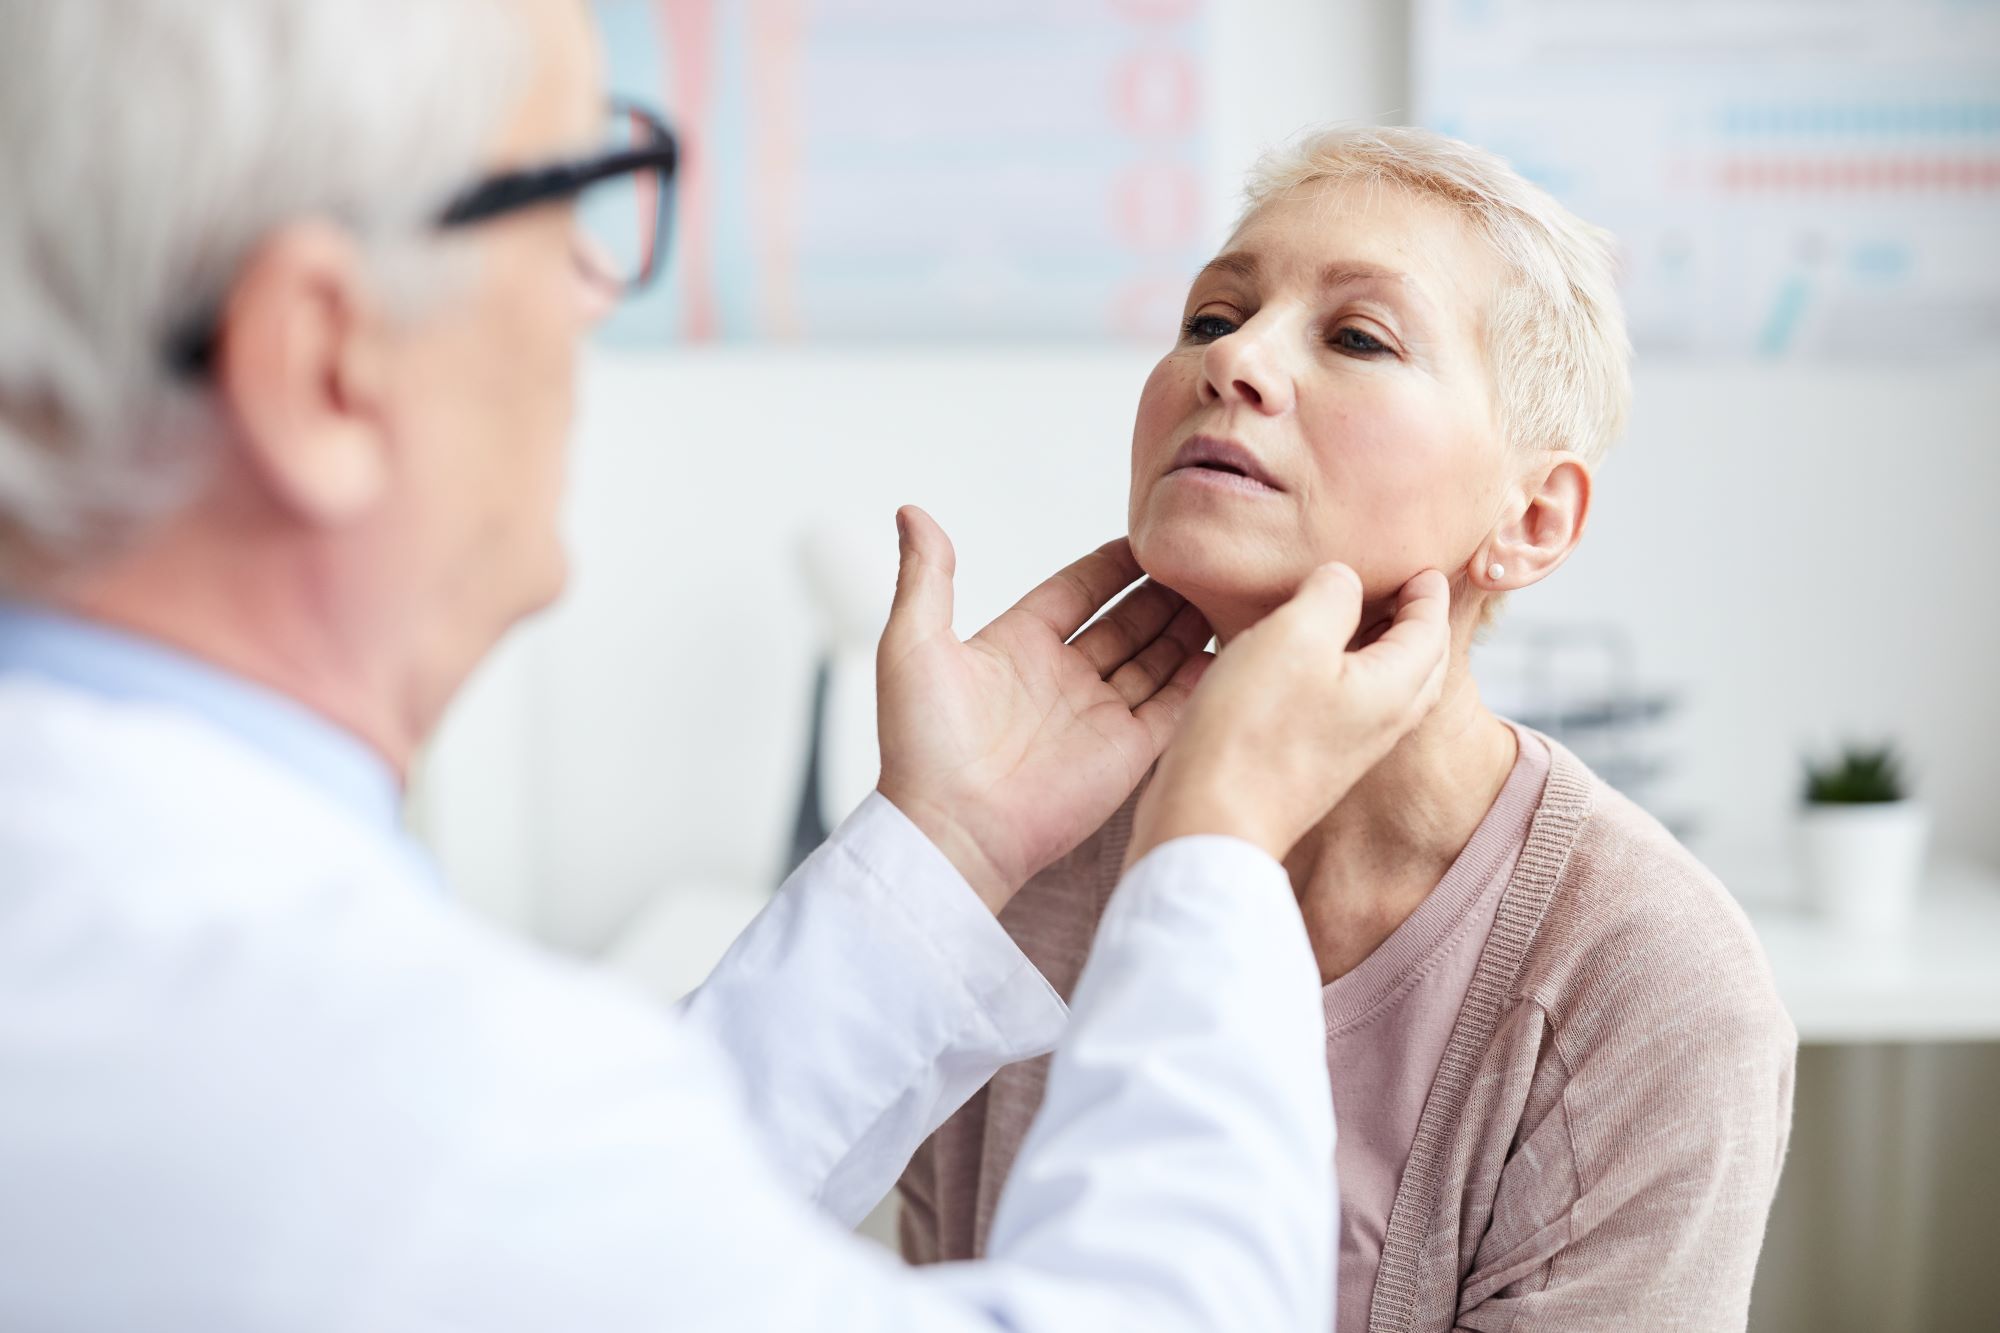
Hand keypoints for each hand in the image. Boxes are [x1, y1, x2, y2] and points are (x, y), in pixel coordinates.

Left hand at [875, 506, 1212, 912]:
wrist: (951, 829)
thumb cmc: (922, 743)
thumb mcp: (912, 644)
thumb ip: (926, 576)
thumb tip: (911, 511)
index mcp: (1016, 646)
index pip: (1076, 591)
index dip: (1111, 566)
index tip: (1148, 536)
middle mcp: (1062, 677)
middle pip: (1125, 622)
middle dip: (1160, 592)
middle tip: (1201, 558)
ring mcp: (1098, 715)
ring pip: (1155, 658)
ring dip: (1185, 627)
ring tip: (1225, 590)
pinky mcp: (1127, 753)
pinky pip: (1174, 706)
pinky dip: (1200, 677)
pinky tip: (1229, 644)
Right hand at [1124, 564, 1451, 870]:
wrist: (1211, 821)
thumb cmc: (1251, 730)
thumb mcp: (1292, 637)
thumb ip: (1330, 595)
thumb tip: (1345, 579)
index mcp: (1392, 689)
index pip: (1430, 629)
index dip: (1428, 591)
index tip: (1421, 565)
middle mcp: (1381, 724)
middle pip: (1421, 664)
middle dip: (1418, 623)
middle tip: (1403, 590)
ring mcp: (1348, 750)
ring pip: (1388, 688)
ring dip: (1385, 650)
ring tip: (1358, 619)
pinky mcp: (1314, 765)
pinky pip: (1352, 707)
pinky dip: (1350, 675)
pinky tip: (1310, 667)